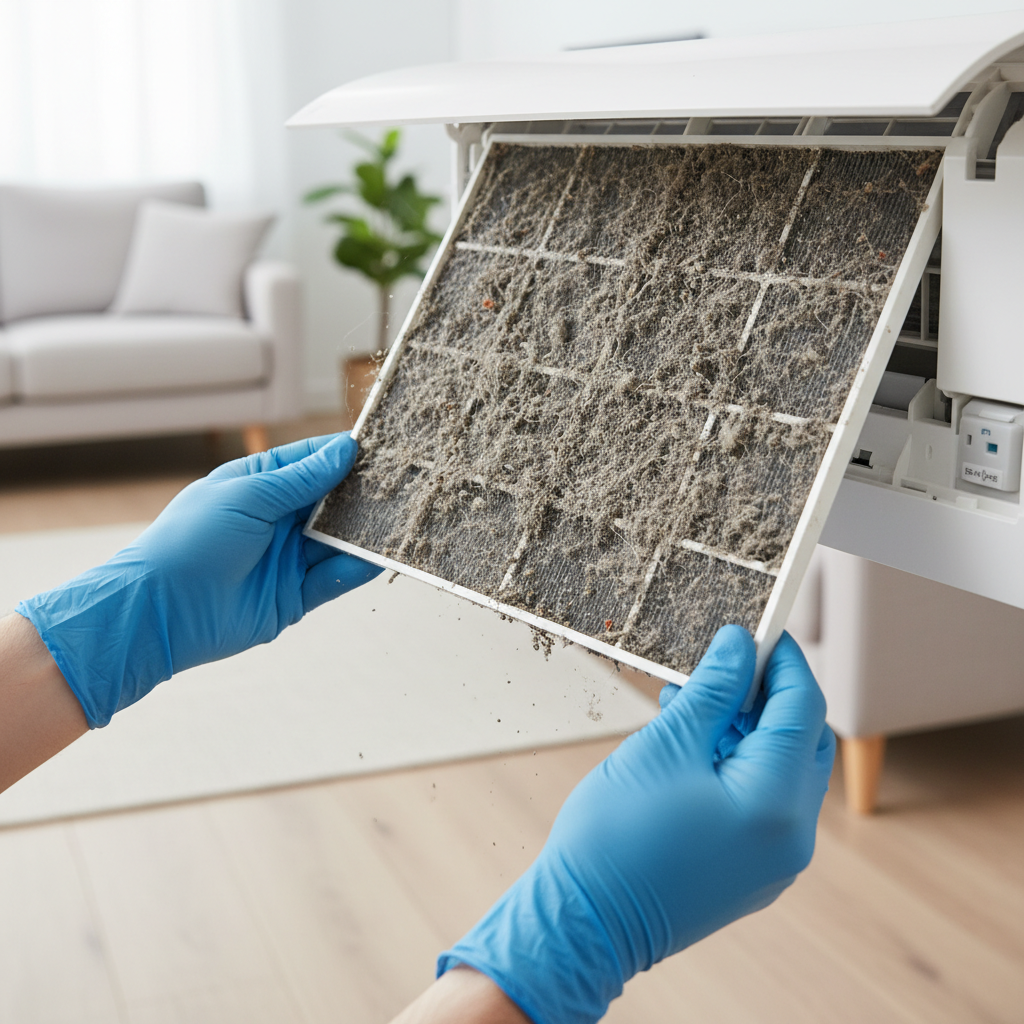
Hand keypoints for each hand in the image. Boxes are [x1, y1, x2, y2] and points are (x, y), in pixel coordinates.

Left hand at [17, 434, 379, 727]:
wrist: (161, 609)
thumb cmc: (191, 540)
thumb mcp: (248, 496)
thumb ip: (301, 478)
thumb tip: (344, 451)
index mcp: (259, 486)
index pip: (310, 461)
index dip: (343, 454)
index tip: (380, 446)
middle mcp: (276, 520)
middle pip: (331, 501)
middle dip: (363, 493)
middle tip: (402, 482)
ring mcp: (286, 558)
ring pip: (338, 540)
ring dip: (365, 531)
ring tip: (400, 518)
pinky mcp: (294, 596)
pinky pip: (334, 579)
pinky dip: (356, 568)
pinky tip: (378, 556)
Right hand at [438, 626, 834, 1023]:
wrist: (583, 922)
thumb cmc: (616, 837)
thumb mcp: (666, 745)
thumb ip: (713, 691)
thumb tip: (737, 647)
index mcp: (776, 803)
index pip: (802, 709)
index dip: (782, 661)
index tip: (759, 629)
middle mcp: (790, 836)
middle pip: (799, 741)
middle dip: (765, 694)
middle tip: (725, 661)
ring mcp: (773, 860)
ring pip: (778, 771)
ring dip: (745, 728)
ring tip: (693, 699)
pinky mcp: (751, 871)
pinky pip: (760, 801)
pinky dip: (736, 764)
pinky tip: (693, 740)